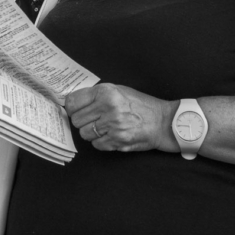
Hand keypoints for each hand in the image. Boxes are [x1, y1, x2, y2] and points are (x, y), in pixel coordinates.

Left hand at [64, 83, 178, 152]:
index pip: (72, 102)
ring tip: (104, 127)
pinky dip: (101, 142)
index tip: (75, 110)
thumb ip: (96, 94)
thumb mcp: (118, 90)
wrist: (162, 121)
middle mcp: (108, 108)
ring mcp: (112, 126)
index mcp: (106, 92)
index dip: (71, 107)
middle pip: (76, 120)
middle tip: (94, 119)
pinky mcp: (117, 141)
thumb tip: (72, 102)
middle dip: (83, 120)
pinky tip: (111, 135)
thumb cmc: (140, 104)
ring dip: (91, 132)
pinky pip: (96, 145)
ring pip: (84, 134)